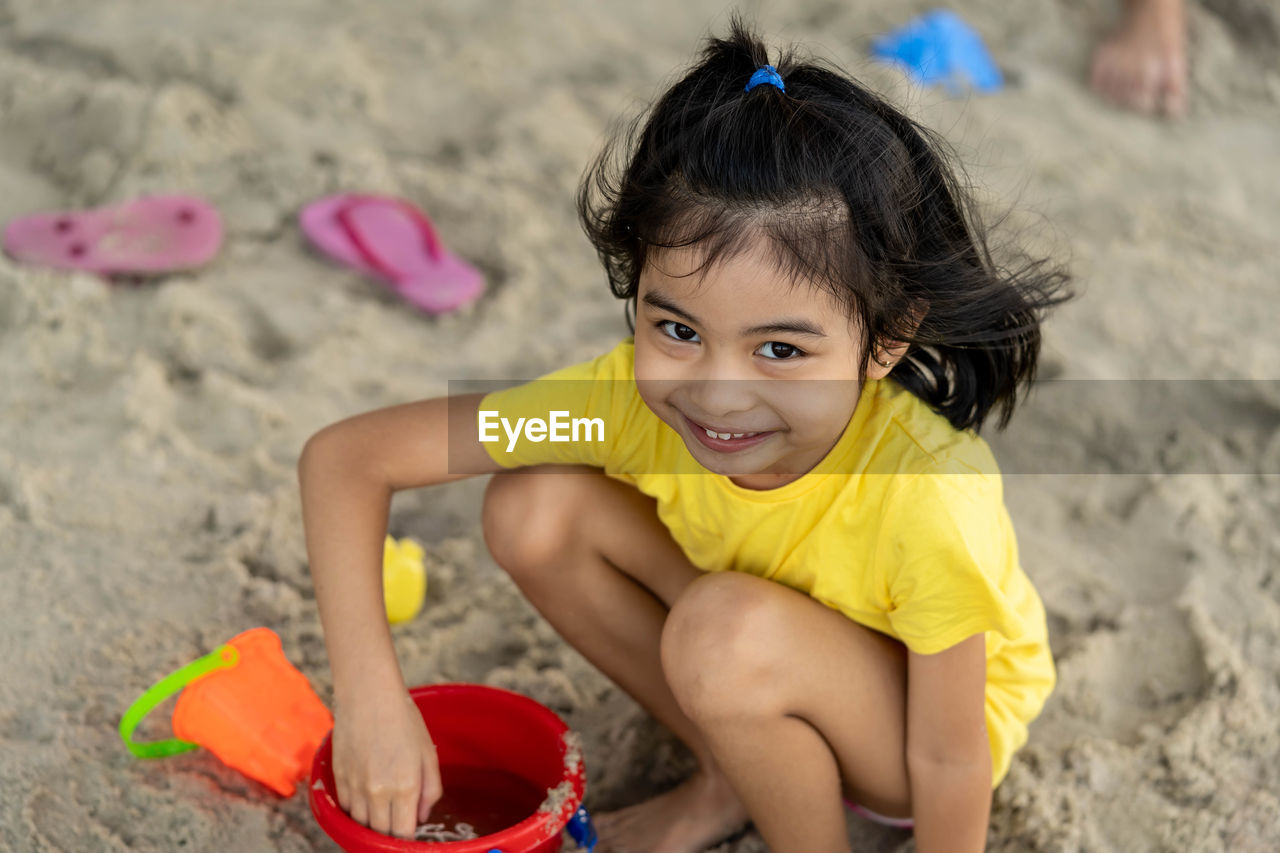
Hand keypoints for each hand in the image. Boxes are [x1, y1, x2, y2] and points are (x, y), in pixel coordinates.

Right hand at [331, 689, 441, 838]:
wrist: (368, 695)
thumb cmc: (403, 720)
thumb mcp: (428, 753)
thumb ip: (431, 789)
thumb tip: (422, 816)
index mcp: (405, 786)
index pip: (403, 834)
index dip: (407, 839)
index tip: (410, 832)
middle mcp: (378, 792)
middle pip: (381, 833)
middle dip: (391, 833)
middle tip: (399, 821)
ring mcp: (355, 786)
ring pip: (362, 824)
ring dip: (373, 824)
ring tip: (384, 813)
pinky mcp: (339, 778)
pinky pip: (347, 809)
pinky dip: (357, 811)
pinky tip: (367, 800)